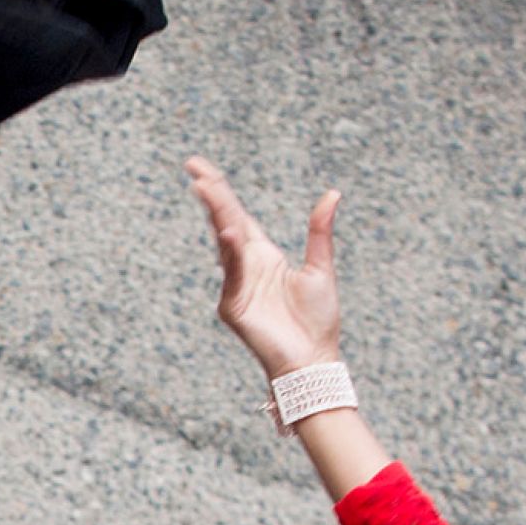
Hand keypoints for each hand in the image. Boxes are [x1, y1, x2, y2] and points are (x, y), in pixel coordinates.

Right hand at [191, 157, 345, 380]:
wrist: (314, 359)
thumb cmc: (317, 321)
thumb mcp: (320, 268)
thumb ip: (319, 232)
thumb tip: (332, 194)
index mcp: (264, 256)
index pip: (237, 215)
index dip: (221, 191)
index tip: (202, 168)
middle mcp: (246, 266)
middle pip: (225, 221)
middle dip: (210, 194)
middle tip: (193, 165)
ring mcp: (236, 286)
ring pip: (225, 242)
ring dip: (217, 214)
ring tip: (207, 186)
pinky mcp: (234, 307)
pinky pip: (233, 275)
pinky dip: (230, 254)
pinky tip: (228, 232)